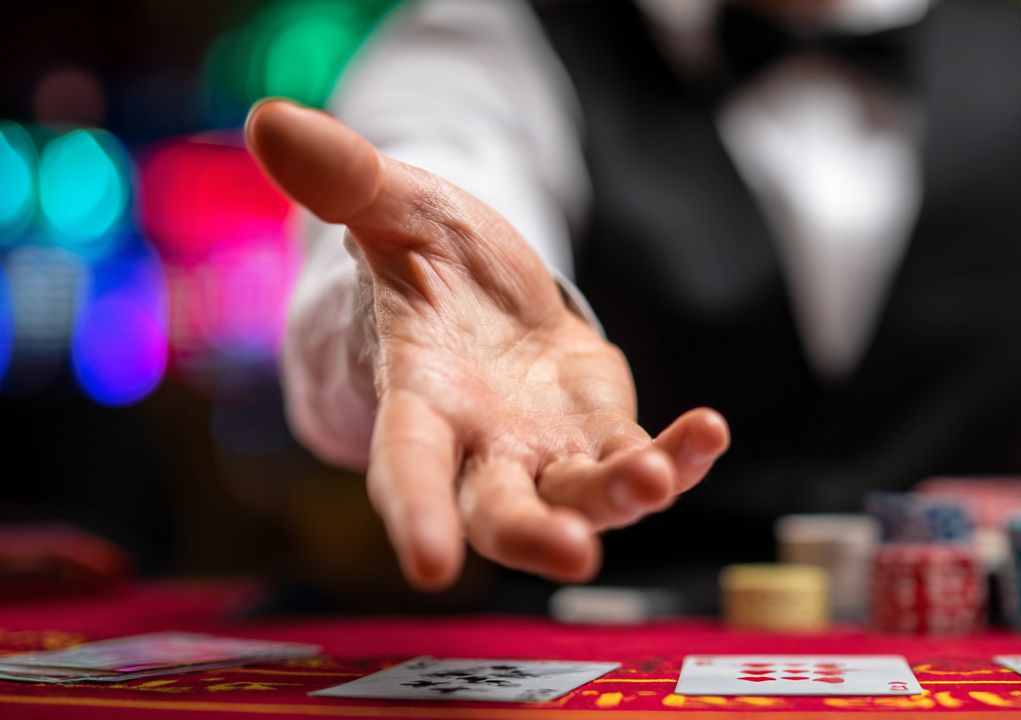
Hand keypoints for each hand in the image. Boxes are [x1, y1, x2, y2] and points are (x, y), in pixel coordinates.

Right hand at [246, 100, 730, 589]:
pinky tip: (710, 431)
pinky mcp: (604, 437)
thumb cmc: (429, 263)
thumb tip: (271, 122)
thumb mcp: (397, 211)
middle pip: (502, 514)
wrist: (484, 296)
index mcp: (420, 400)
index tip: (427, 569)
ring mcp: (549, 452)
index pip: (409, 466)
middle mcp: (483, 448)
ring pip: (584, 498)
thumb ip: (347, 183)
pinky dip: (681, 455)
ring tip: (658, 475)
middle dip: (534, 537)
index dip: (414, 514)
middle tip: (573, 557)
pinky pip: (646, 459)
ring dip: (620, 495)